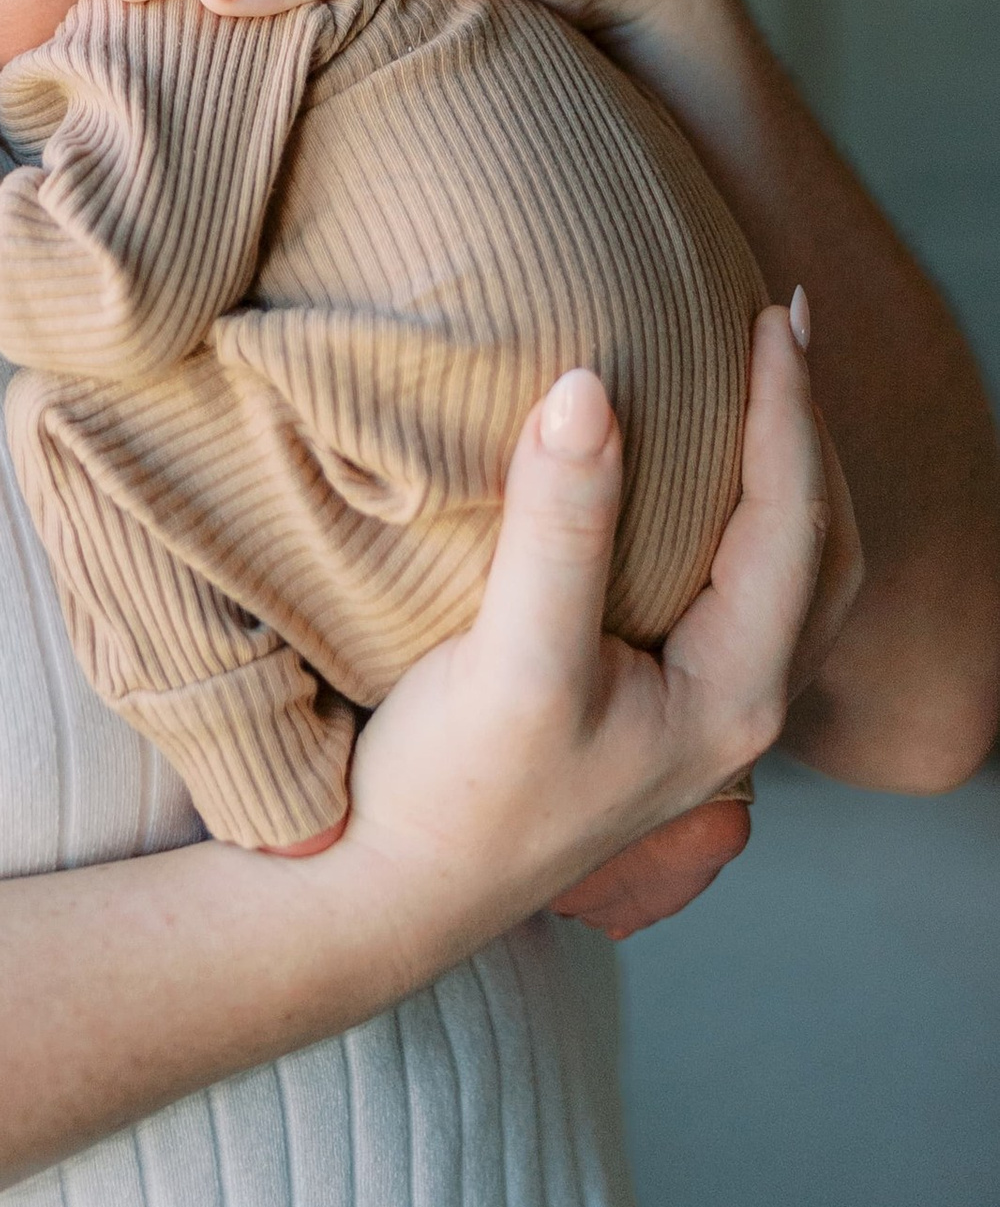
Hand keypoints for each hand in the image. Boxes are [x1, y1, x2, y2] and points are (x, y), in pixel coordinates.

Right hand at [334, 310, 831, 952]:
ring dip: (781, 479)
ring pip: (783, 578)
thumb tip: (590, 385)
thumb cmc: (454, 792)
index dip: (787, 407)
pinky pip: (728, 597)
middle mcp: (735, 711)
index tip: (766, 310)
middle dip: (809, 436)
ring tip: (750, 389)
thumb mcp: (513, 659)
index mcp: (732, 696)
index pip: (791, 521)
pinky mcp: (641, 714)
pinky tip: (679, 490)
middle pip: (819, 550)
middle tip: (778, 328)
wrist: (387, 896)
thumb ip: (560, 526)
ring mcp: (692, 719)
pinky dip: (732, 522)